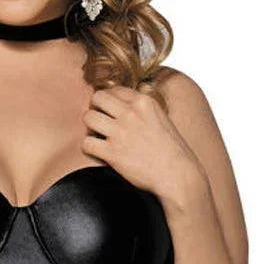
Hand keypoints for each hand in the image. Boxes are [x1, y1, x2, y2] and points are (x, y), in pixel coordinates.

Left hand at [82, 83, 202, 199]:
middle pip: (97, 98)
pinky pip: (86, 143)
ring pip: (88, 118)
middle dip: (95, 109)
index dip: (109, 101)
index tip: (110, 111)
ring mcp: (120, 132)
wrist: (177, 176)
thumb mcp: (163, 117)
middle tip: (100, 122)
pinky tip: (99, 152)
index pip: (115, 89)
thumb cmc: (172, 150)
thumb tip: (143, 87)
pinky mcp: (112, 153)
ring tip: (98, 137)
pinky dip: (89, 148)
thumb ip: (148, 104)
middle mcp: (131, 113)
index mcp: (144, 102)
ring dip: (90, 128)